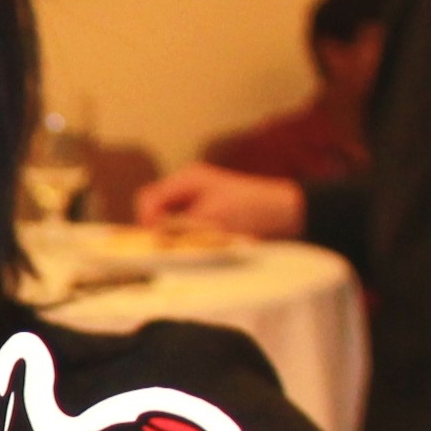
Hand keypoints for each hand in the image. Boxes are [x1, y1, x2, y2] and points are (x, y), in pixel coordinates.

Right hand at [133, 164, 305, 239]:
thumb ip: (179, 226)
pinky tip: (195, 249)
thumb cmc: (251, 209)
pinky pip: (183, 229)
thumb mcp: (212, 217)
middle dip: (157, 230)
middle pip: (156, 210)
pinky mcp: (206, 216)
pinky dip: (185, 240)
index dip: (146, 221)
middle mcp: (188, 188)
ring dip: (173, 237)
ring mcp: (196, 201)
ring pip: (168, 222)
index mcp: (186, 179)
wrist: (285, 213)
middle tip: (167, 249)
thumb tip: (153, 236)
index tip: (154, 243)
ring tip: (184, 250)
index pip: (149, 199)